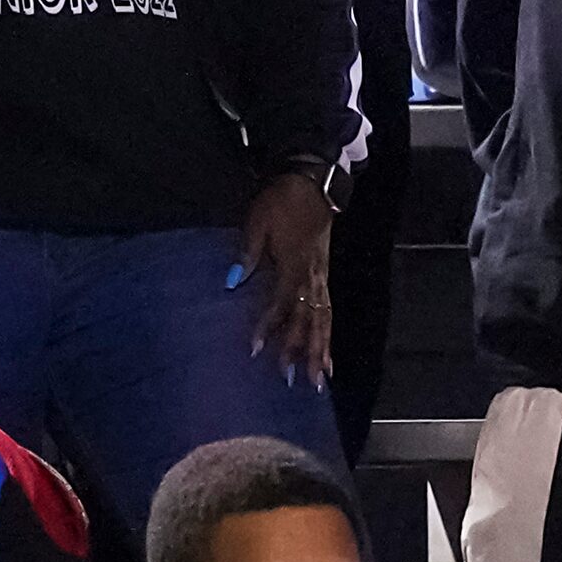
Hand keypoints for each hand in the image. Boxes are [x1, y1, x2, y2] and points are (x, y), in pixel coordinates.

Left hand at [235, 172, 334, 383]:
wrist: (311, 180)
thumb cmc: (280, 200)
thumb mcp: (258, 221)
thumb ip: (247, 253)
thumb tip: (232, 283)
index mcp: (293, 263)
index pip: (281, 302)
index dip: (267, 327)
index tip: (254, 350)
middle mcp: (311, 275)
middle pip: (307, 318)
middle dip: (299, 350)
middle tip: (291, 380)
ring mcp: (321, 275)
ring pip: (322, 319)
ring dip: (318, 349)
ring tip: (317, 379)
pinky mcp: (325, 273)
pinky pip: (329, 309)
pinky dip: (327, 333)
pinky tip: (326, 353)